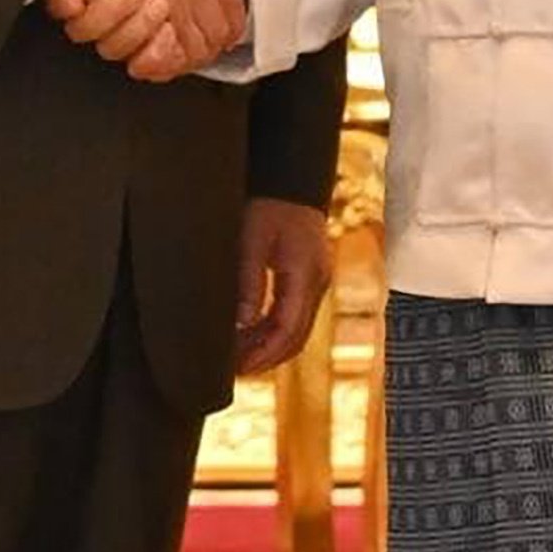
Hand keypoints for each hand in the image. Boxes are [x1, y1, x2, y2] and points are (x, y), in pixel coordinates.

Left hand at [234, 195, 330, 374]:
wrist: (290, 179)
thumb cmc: (268, 204)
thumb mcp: (250, 241)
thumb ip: (248, 283)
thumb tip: (241, 323)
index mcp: (305, 274)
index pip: (288, 329)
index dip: (263, 353)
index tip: (238, 367)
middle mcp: (317, 282)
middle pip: (296, 337)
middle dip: (266, 358)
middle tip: (234, 373)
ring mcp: (317, 281)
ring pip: (297, 330)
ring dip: (270, 348)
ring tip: (238, 359)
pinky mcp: (310, 278)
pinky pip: (295, 315)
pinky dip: (274, 331)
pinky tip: (251, 336)